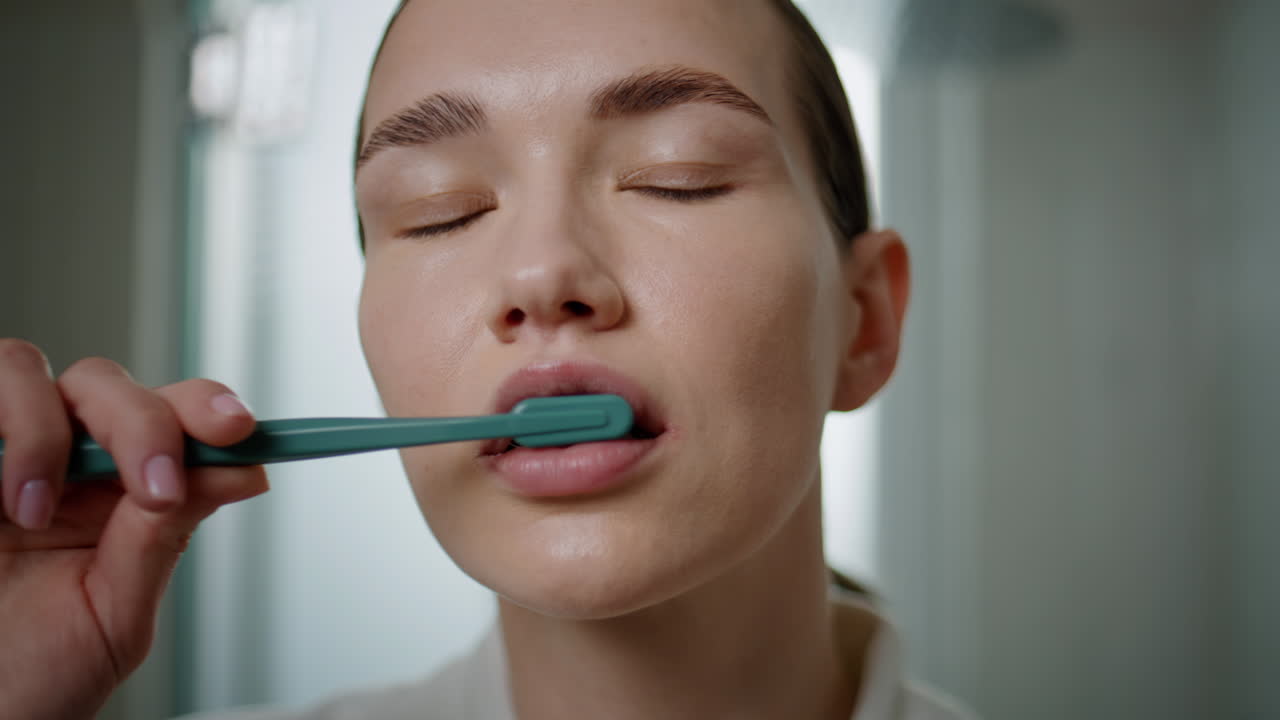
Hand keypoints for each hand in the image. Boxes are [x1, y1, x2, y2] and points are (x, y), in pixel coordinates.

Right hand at [0, 340, 268, 719]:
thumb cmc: (32, 678)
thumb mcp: (115, 612)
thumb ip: (165, 534)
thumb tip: (246, 469)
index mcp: (116, 491)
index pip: (171, 417)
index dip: (205, 408)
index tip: (238, 428)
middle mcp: (59, 462)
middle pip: (106, 384)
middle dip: (143, 422)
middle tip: (153, 488)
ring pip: (26, 370)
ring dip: (44, 431)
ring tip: (33, 514)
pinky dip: (3, 441)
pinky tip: (2, 506)